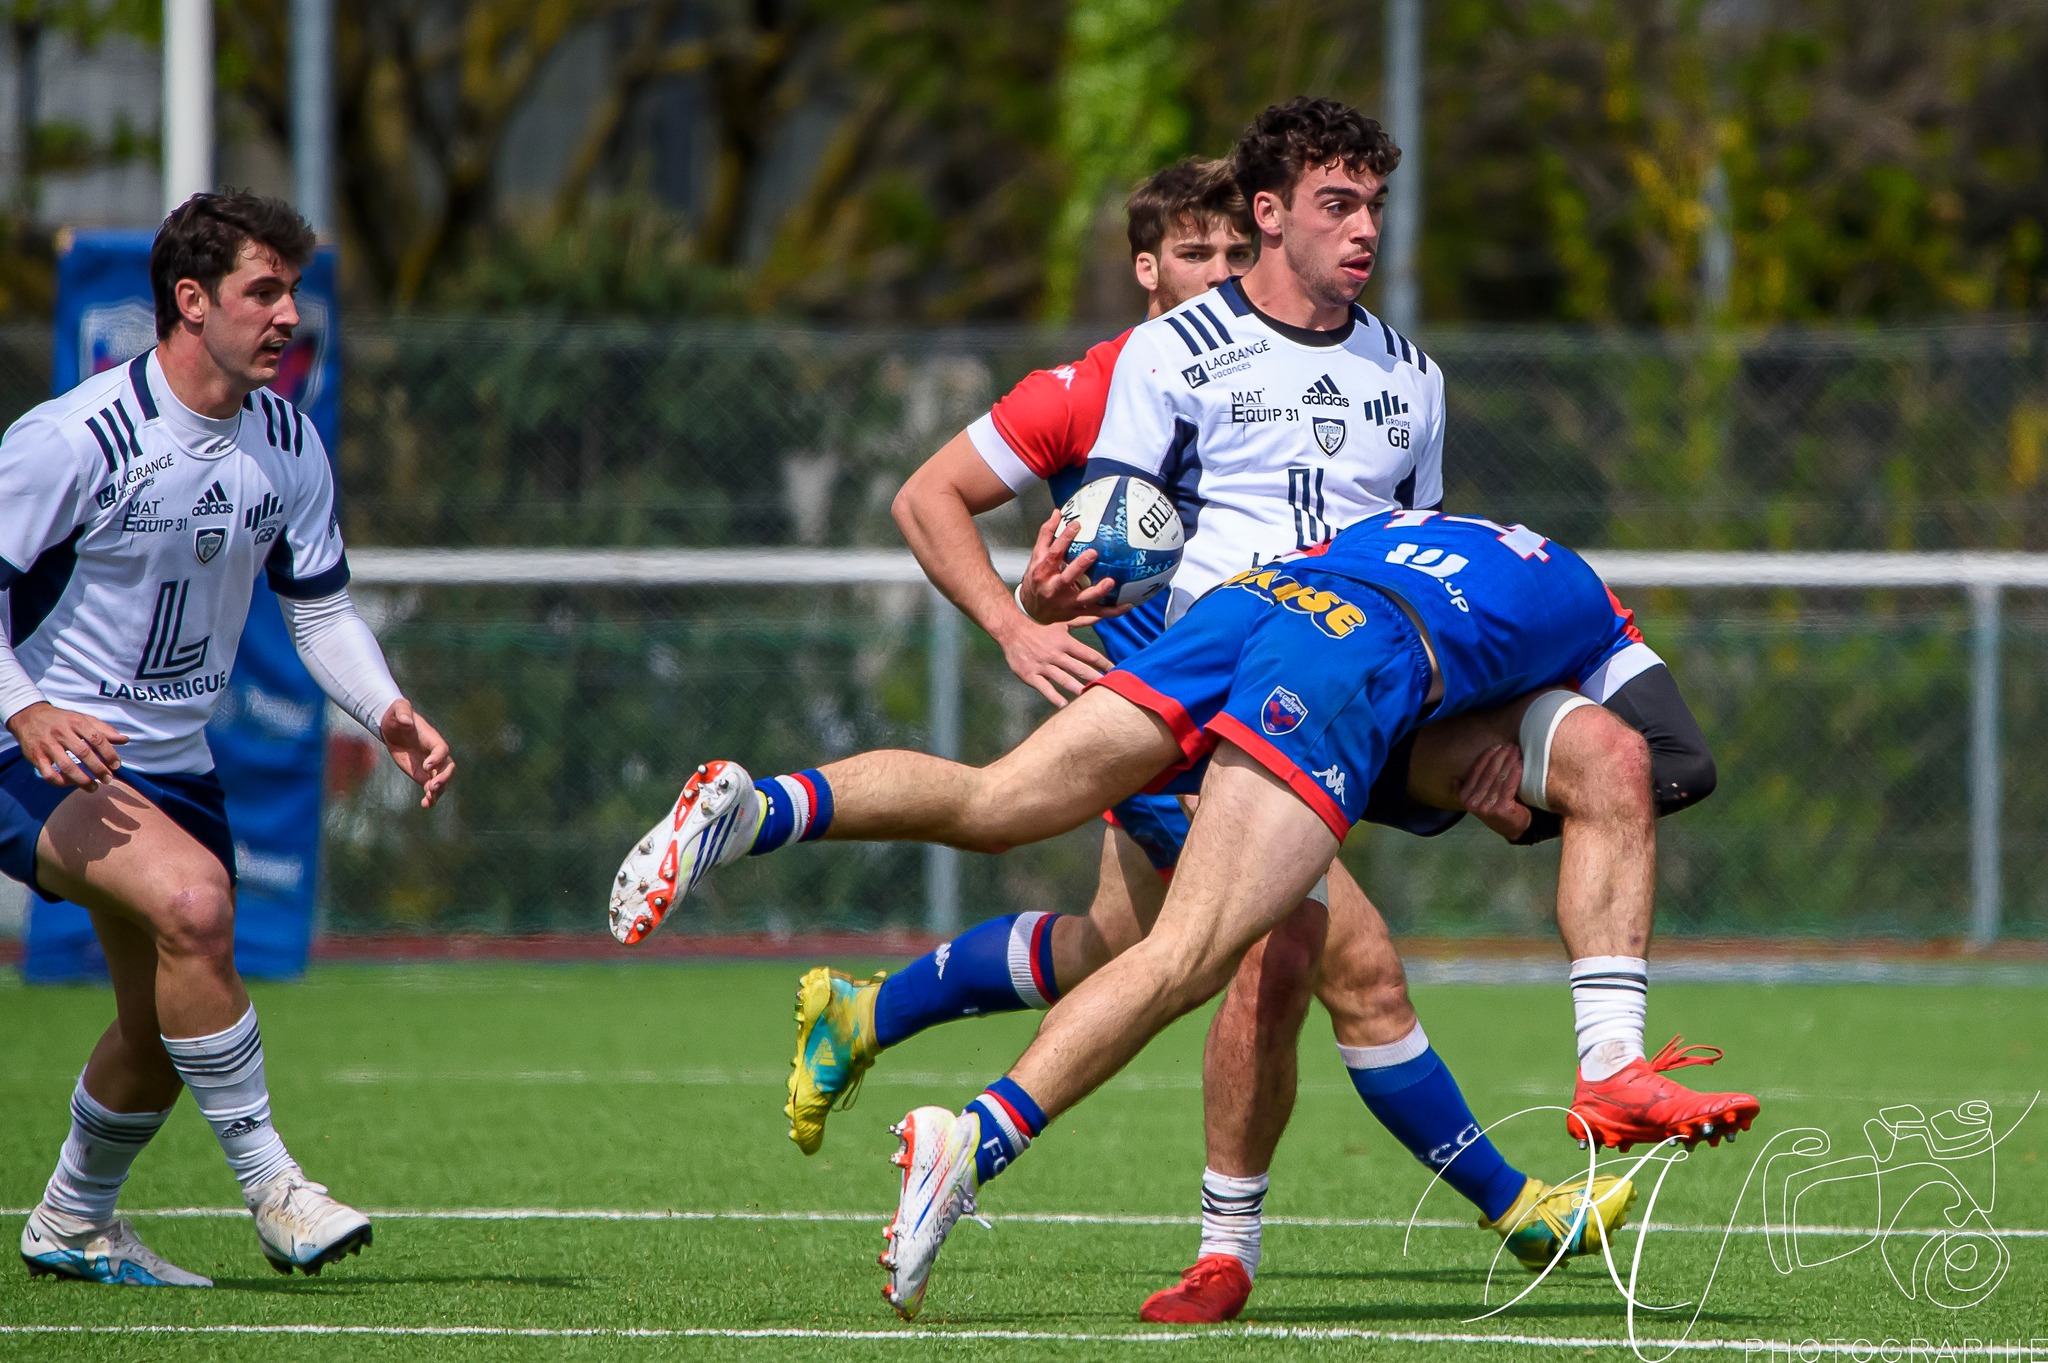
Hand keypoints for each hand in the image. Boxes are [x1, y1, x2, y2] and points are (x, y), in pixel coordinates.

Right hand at [5, 702, 125, 789]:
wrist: (29, 716)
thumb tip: (125, 740)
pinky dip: (60, 782)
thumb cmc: (62, 720)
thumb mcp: (83, 719)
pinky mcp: (35, 756)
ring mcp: (47, 745)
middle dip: (98, 769)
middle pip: (83, 753)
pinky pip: (49, 774)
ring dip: (82, 780)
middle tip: (108, 779)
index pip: (97, 739)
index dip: (109, 754)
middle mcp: (61, 733)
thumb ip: (104, 730)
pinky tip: (70, 784)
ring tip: (93, 788)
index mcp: (76, 722)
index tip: (116, 766)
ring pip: (66, 766)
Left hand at [379, 699, 455, 807]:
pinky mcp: (422, 774)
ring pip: (442, 780)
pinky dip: (431, 797)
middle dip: (443, 778)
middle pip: (448, 767)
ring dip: (438, 791)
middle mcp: (435, 754)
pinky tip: (425, 805)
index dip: (437, 758)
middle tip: (432, 786)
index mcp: (432, 738)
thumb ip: (402, 712)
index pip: (442, 749)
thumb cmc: (396, 715)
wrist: (392, 727)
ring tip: (428, 800)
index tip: (426, 765)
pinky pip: (431, 788)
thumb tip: (406, 721)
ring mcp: (430, 765)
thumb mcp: (398, 709)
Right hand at [994, 613, 1112, 707]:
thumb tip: (1100, 615)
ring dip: (1076, 687)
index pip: (1088, 654)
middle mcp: (1056, 654)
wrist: (1013, 632)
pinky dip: (1053, 696)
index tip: (1114, 671)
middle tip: (1107, 687)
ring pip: (1062, 678)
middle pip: (1078, 668)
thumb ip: (1082, 622)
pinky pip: (1044, 687)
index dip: (1102, 662)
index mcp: (1065, 642)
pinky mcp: (1031, 675)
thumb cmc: (1040, 630)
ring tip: (1088, 696)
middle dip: (1093, 677)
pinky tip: (1063, 704)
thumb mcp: (1062, 624)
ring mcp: (1043, 665)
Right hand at [1017, 509, 1130, 625]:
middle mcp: (1054, 588)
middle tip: (1094, 552)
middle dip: (1079, 566)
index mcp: (1043, 572)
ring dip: (1098, 591)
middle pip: (1067, 577)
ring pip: (1084, 598)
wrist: (1031, 611)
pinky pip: (1097, 613)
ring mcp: (1067, 603)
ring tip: (1111, 581)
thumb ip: (1047, 535)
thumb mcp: (1036, 557)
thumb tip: (1057, 513)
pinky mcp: (1077, 612)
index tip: (1077, 524)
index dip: (1064, 538)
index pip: (1054, 553)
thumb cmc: (1036, 580)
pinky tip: (1128, 604)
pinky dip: (1113, 611)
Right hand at [1454, 743, 1532, 841]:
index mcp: (1465, 797)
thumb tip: (1454, 779)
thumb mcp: (1477, 800)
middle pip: (1488, 772)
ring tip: (1516, 751)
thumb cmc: (1496, 809)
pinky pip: (1508, 786)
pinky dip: (1515, 774)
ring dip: (1509, 761)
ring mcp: (1486, 806)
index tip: (1496, 746)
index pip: (1475, 771)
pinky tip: (1520, 765)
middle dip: (1500, 756)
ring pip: (1499, 778)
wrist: (1514, 828)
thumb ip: (1465, 790)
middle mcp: (1472, 802)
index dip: (1486, 757)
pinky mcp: (1500, 809)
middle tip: (1509, 745)